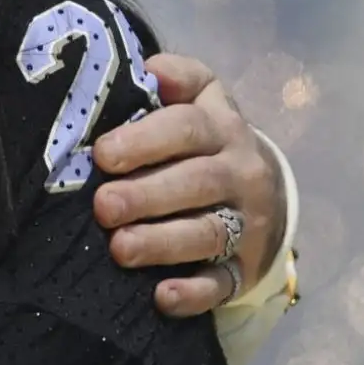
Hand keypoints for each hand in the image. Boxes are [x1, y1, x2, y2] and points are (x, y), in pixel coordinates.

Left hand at [92, 53, 285, 316]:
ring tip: (120, 249)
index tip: (103, 155)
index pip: (186, 128)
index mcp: (219, 128)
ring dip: (162, 243)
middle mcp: (239, 174)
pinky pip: (221, 284)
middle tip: (103, 206)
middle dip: (147, 196)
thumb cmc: (200, 138)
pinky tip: (162, 297)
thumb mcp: (197, 97)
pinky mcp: (242, 268)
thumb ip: (175, 76)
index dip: (144, 140)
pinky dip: (193, 293)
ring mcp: (244, 224)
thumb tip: (148, 68)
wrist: (261, 189)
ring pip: (207, 234)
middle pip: (196, 183)